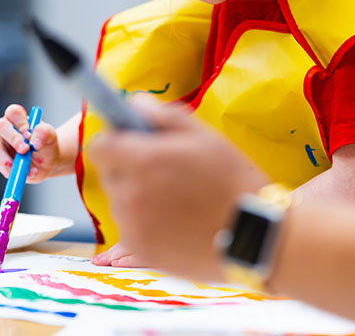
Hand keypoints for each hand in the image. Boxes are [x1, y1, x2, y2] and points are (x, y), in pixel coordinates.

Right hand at [0, 104, 62, 182]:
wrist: (46, 163)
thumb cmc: (46, 145)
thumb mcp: (51, 137)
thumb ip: (45, 133)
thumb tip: (34, 139)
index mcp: (18, 118)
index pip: (14, 112)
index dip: (19, 121)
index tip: (29, 133)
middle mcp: (5, 128)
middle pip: (1, 126)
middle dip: (13, 138)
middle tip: (25, 149)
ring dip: (10, 161)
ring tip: (28, 168)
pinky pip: (2, 167)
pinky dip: (15, 172)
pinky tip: (30, 173)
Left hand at [87, 96, 268, 281]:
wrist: (255, 237)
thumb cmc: (233, 181)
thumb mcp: (205, 137)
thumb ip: (164, 116)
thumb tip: (135, 103)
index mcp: (143, 160)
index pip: (99, 146)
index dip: (113, 142)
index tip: (130, 144)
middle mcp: (130, 194)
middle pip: (110, 175)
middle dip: (128, 169)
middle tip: (164, 173)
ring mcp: (133, 226)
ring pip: (121, 203)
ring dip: (137, 198)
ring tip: (177, 200)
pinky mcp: (141, 251)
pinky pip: (132, 229)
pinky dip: (147, 224)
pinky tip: (178, 222)